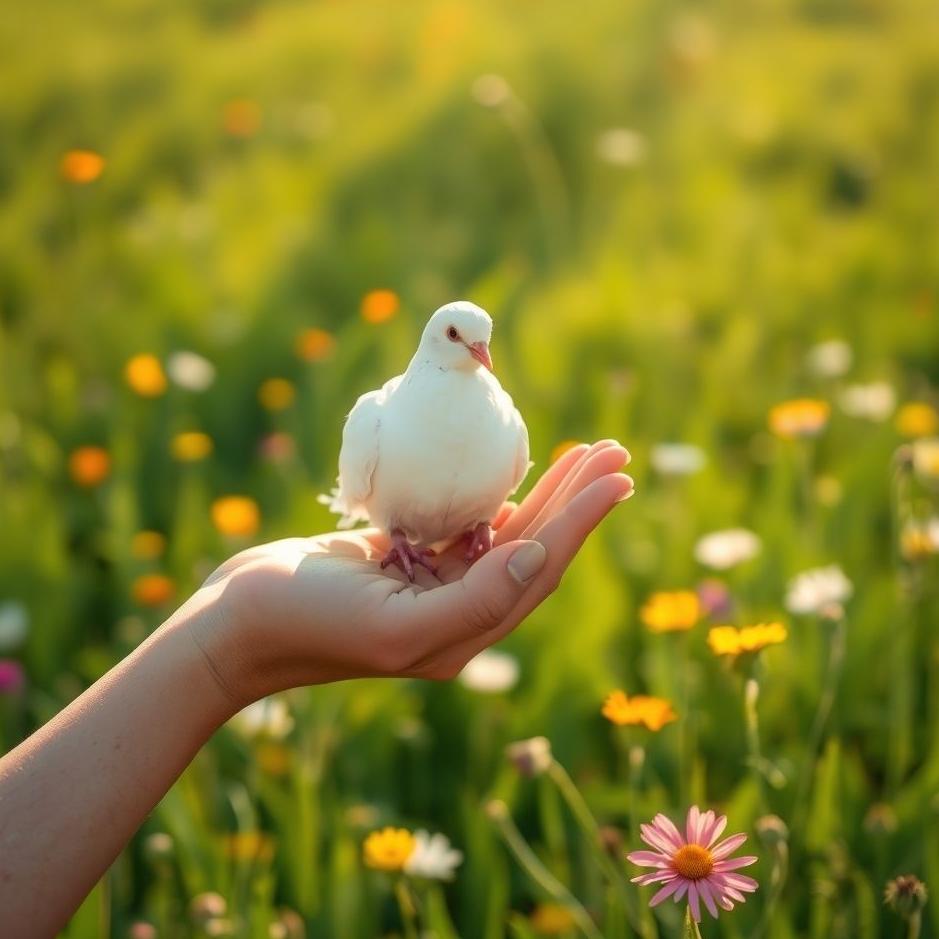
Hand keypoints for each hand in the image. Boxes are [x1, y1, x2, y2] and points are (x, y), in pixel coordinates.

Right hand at [187, 439, 633, 706]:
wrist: (238, 621)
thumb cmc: (308, 622)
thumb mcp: (396, 624)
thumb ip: (476, 599)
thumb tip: (537, 554)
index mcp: (465, 632)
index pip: (540, 567)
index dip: (582, 521)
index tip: (619, 476)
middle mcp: (458, 612)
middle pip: (535, 547)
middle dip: (576, 499)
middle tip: (614, 451)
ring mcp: (432, 586)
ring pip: (506, 533)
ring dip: (547, 493)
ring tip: (583, 454)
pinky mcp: (405, 562)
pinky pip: (465, 527)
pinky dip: (496, 498)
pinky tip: (519, 479)